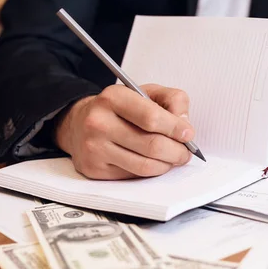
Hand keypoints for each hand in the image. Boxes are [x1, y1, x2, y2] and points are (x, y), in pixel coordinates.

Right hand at [54, 84, 194, 179]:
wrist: (79, 123)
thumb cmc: (119, 108)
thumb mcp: (146, 92)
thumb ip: (173, 100)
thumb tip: (184, 124)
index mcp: (113, 98)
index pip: (152, 118)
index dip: (176, 128)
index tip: (188, 134)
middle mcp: (99, 122)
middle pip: (152, 146)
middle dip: (177, 151)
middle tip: (185, 152)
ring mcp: (94, 148)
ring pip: (145, 166)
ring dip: (167, 165)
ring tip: (173, 158)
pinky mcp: (94, 169)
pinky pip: (133, 176)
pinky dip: (150, 172)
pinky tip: (153, 162)